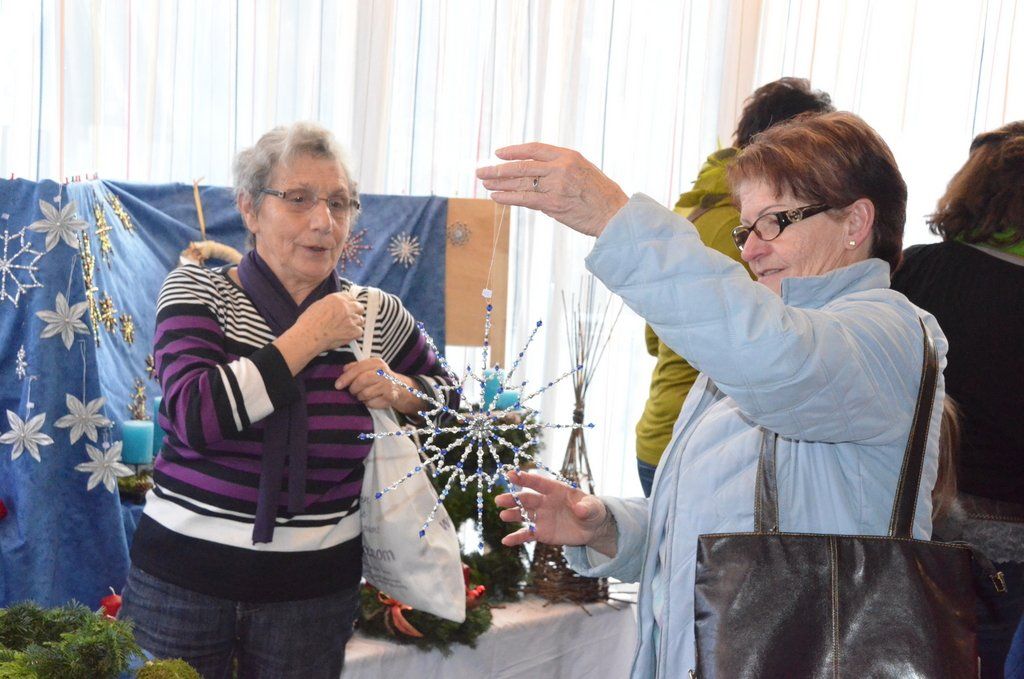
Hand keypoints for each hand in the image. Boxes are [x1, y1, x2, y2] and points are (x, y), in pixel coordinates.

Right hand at [297, 292, 364, 352]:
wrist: (309, 336)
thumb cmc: (309, 323)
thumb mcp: (318, 305)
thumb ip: (332, 303)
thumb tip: (337, 305)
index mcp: (337, 298)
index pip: (351, 297)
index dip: (350, 303)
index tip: (349, 308)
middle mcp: (346, 307)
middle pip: (359, 307)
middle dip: (356, 312)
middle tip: (349, 318)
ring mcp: (351, 319)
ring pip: (360, 320)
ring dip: (355, 324)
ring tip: (345, 328)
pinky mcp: (353, 331)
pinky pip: (359, 332)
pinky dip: (354, 334)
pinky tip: (345, 335)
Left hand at [335, 357, 416, 410]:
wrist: (399, 388)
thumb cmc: (379, 378)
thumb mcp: (369, 369)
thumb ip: (356, 367)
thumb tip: (344, 369)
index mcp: (376, 362)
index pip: (358, 368)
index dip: (346, 377)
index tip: (338, 385)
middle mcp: (383, 372)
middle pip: (362, 380)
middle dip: (353, 388)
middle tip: (352, 391)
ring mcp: (388, 384)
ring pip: (365, 393)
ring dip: (361, 396)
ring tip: (364, 394)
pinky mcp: (390, 396)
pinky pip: (371, 402)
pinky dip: (368, 403)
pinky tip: (372, 399)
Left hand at [476, 143, 628, 237]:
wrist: (615, 214)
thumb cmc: (600, 195)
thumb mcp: (583, 171)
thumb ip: (560, 169)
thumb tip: (535, 175)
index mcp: (568, 155)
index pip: (534, 148)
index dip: (514, 150)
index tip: (498, 153)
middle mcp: (560, 167)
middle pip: (522, 165)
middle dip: (498, 169)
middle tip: (482, 171)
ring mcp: (556, 185)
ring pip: (520, 182)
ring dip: (499, 184)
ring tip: (485, 184)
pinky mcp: (553, 203)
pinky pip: (524, 199)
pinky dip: (508, 198)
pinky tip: (496, 197)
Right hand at [496, 471, 614, 555]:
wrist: (591, 528)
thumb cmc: (591, 511)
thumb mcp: (593, 508)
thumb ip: (586, 508)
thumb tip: (579, 509)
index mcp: (556, 490)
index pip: (539, 483)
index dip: (526, 479)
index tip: (512, 474)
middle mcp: (544, 502)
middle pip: (526, 499)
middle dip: (513, 499)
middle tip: (499, 499)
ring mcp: (541, 517)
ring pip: (523, 515)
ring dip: (512, 515)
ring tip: (503, 516)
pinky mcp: (540, 532)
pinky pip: (527, 535)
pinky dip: (516, 538)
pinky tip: (505, 541)